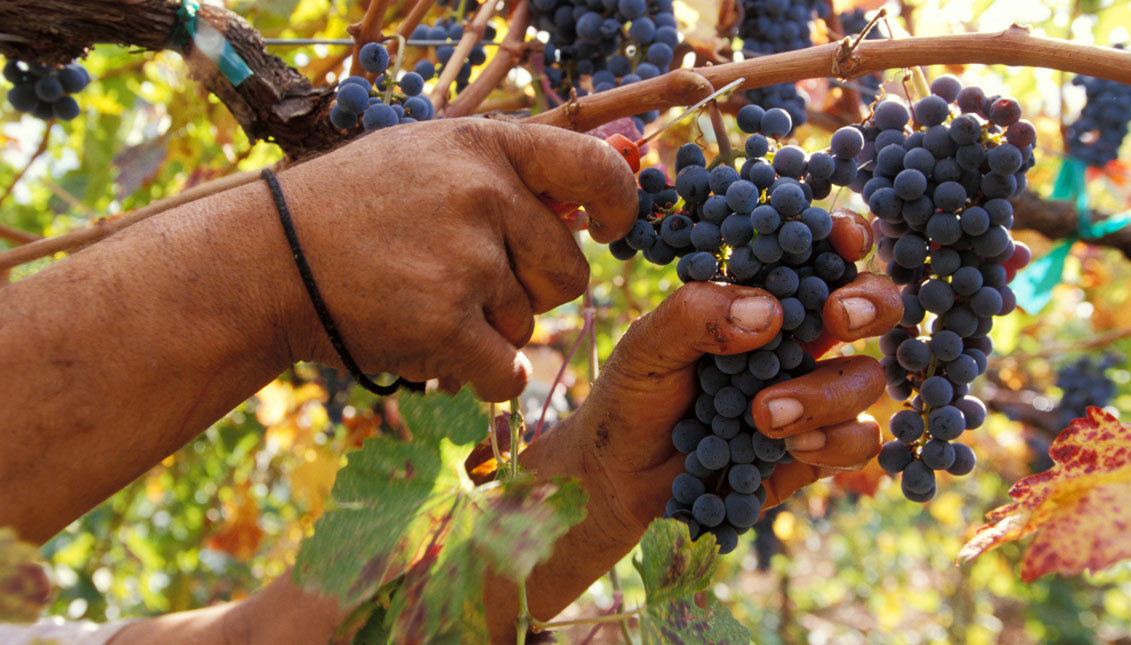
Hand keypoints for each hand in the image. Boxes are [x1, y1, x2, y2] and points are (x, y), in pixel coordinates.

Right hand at [277, 119, 637, 401]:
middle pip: (568, 272)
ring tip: (422, 300)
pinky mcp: (444, 321)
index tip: (611, 230)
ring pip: (529, 325)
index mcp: (485, 147)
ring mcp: (465, 259)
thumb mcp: (428, 158)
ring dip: (490, 330)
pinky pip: (508, 371)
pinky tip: (442, 353)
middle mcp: (484, 195)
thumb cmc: (352, 209)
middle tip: (467, 282)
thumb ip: (507, 174)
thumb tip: (596, 198)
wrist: (266, 260)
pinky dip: (485, 376)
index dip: (620, 204)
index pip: (595, 169)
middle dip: (532, 291)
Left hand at [571, 208, 900, 532]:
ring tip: (764, 413)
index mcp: (760, 297)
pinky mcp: (816, 450)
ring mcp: (813, 394)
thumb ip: (694, 316)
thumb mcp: (645, 346)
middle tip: (837, 316)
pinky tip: (789, 446)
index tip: (845, 240)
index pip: (815, 254)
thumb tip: (768, 312)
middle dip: (871, 303)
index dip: (843, 238)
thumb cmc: (632, 395)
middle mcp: (798, 339)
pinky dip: (834, 441)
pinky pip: (858, 440)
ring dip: (826, 393)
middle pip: (871, 306)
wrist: (620, 477)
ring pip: (865, 378)